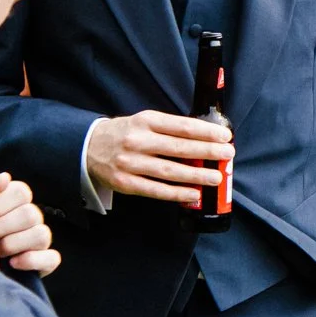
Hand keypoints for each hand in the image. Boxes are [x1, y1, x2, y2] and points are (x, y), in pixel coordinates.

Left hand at [0, 172, 58, 275]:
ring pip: (42, 235)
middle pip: (31, 214)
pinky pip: (52, 258)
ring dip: (14, 244)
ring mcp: (39, 240)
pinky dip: (32, 260)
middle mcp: (32, 217)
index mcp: (16, 200)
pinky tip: (12, 263)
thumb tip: (5, 178)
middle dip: (2, 227)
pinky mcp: (44, 262)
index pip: (22, 192)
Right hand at [87, 111, 232, 207]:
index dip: (206, 132)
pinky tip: (194, 194)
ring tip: (216, 177)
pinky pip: (156, 190)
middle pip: (179, 148)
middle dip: (207, 152)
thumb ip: (169, 129)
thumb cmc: (125, 133)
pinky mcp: (125, 183)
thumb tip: (204, 140)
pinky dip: (177, 194)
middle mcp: (138, 141)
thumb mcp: (144, 121)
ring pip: (169, 171)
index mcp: (146, 122)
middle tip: (227, 155)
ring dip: (196, 176)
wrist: (87, 146)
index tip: (225, 136)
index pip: (182, 126)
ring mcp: (130, 163)